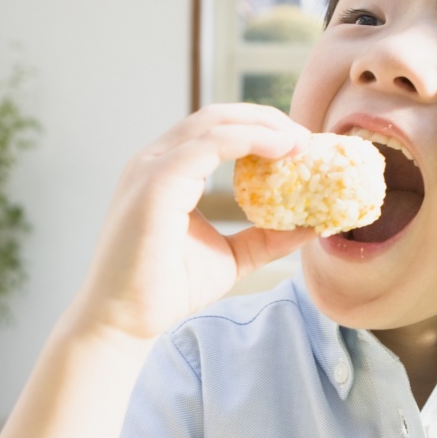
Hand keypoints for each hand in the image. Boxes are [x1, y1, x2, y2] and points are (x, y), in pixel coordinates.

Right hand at [72, 104, 312, 341]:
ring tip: (301, 142)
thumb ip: (266, 238)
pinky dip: (250, 140)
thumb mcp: (232, 257)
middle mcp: (156, 160)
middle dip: (267, 119)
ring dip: (264, 126)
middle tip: (307, 137)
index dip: (262, 128)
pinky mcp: (155, 182)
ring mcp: (152, 167)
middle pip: (218, 116)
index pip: (218, 130)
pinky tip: (281, 151)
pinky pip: (209, 144)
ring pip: (215, 123)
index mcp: (169, 170)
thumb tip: (311, 225)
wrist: (125, 320)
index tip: (302, 145)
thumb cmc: (167, 289)